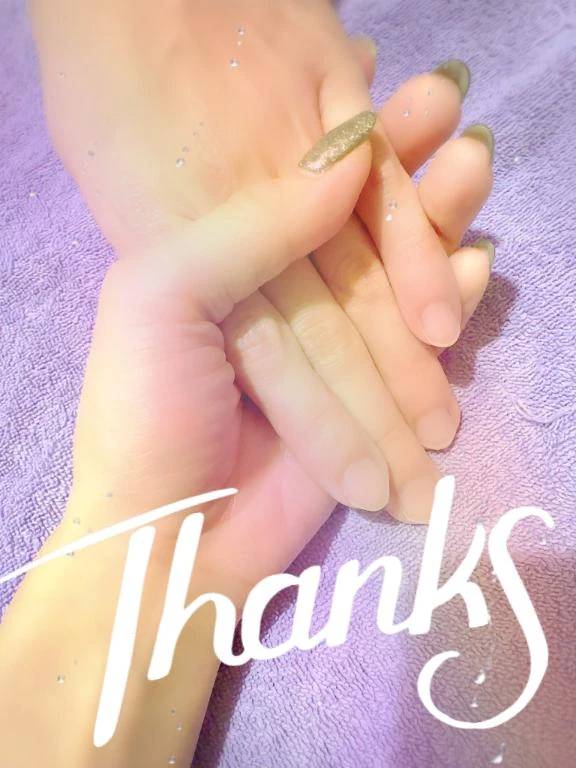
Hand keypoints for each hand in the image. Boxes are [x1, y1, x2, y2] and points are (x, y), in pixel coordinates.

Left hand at [30, 0, 492, 516]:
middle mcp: (279, 295)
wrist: (173, 538)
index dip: (354, 136)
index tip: (401, 85)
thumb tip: (345, 156)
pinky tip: (475, 260)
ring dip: (440, 222)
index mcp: (221, 261)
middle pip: (358, 222)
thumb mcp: (161, 296)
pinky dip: (448, 302)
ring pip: (396, 275)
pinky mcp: (370, 398)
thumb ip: (249, 226)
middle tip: (457, 120)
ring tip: (475, 166)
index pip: (301, 184)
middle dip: (406, 169)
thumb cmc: (148, 412)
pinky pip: (419, 340)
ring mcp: (330, 349)